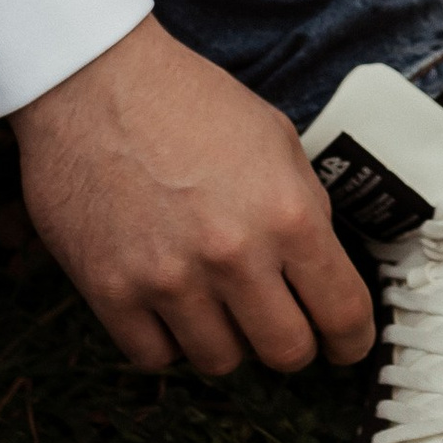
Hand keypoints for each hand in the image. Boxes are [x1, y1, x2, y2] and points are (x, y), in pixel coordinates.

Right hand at [14, 14, 377, 377]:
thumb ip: (305, 207)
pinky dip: (166, 339)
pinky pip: (155, 356)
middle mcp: (233, 256)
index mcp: (287, 215)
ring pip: (220, 362)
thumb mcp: (275, 138)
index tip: (344, 345)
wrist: (92, 81)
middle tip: (278, 324)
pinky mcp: (111, 291)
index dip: (351, 340)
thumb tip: (321, 269)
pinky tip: (167, 303)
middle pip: (286, 353)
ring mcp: (169, 279)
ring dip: (226, 339)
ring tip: (214, 303)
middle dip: (292, 345)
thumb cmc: (186, 101)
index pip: (343, 313)